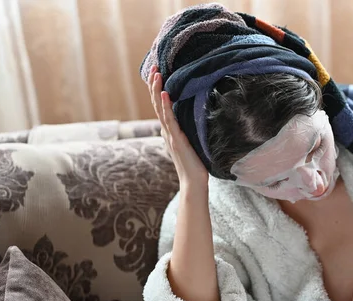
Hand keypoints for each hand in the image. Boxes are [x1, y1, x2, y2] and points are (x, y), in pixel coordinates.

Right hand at [147, 65, 208, 188]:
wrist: (193, 181)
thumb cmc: (196, 164)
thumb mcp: (192, 142)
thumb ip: (190, 130)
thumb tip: (198, 116)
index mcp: (170, 130)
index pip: (161, 105)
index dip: (158, 89)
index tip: (158, 73)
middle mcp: (167, 130)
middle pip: (157, 103)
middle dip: (154, 84)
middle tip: (154, 67)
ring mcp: (170, 134)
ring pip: (160, 108)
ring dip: (156, 90)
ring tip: (156, 74)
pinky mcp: (176, 139)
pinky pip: (169, 120)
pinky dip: (165, 106)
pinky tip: (164, 94)